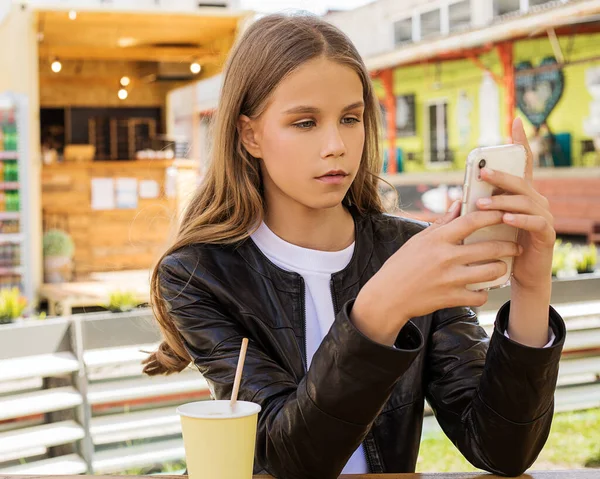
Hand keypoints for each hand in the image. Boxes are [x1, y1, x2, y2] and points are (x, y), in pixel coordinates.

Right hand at [351, 204, 521, 345]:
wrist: (387, 297)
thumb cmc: (401, 266)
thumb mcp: (418, 241)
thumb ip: (441, 223)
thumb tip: (458, 204)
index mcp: (437, 240)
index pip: (472, 221)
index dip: (493, 215)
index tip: (506, 213)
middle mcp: (445, 258)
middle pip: (489, 248)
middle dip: (508, 246)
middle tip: (515, 246)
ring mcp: (450, 279)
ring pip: (491, 272)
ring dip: (500, 269)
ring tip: (501, 267)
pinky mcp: (451, 299)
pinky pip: (480, 296)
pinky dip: (484, 293)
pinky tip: (482, 289)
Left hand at [476, 118, 555, 293]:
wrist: (519, 275)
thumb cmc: (500, 246)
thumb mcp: (487, 225)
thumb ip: (477, 210)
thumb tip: (455, 199)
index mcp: (521, 195)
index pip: (522, 165)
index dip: (520, 143)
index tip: (515, 121)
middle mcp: (536, 201)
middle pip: (520, 181)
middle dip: (500, 176)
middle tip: (480, 173)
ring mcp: (543, 216)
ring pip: (525, 200)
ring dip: (502, 201)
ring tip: (482, 204)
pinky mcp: (546, 233)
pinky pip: (535, 221)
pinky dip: (519, 218)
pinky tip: (505, 218)